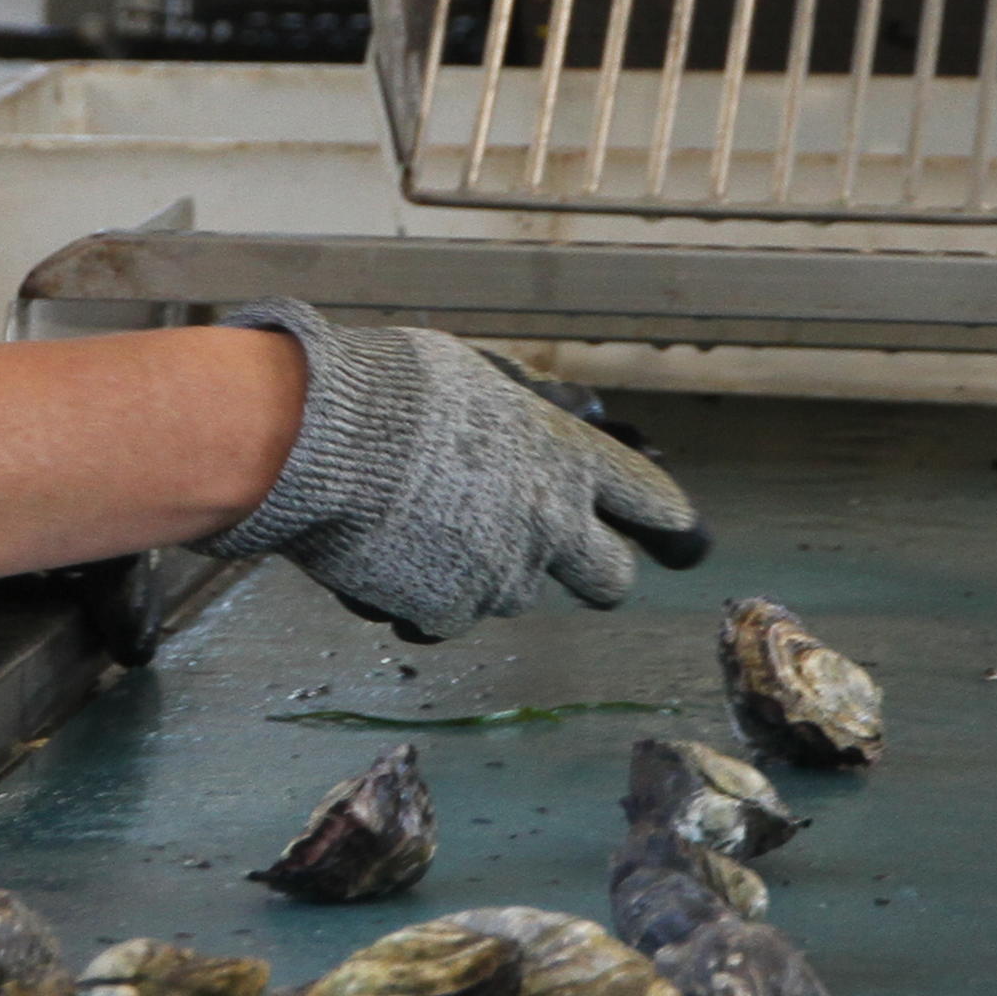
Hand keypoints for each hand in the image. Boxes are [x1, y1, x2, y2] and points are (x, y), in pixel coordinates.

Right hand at [194, 302, 712, 643]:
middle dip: (595, 575)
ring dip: (483, 573)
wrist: (317, 440)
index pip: (650, 498)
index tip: (679, 531)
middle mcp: (550, 523)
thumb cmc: (387, 391)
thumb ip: (513, 418)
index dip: (667, 518)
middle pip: (609, 580)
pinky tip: (387, 555)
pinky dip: (422, 596)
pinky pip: (446, 615)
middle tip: (568, 564)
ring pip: (513, 594)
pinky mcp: (450, 613)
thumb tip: (519, 427)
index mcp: (566, 456)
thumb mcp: (474, 380)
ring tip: (425, 526)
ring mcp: (503, 575)